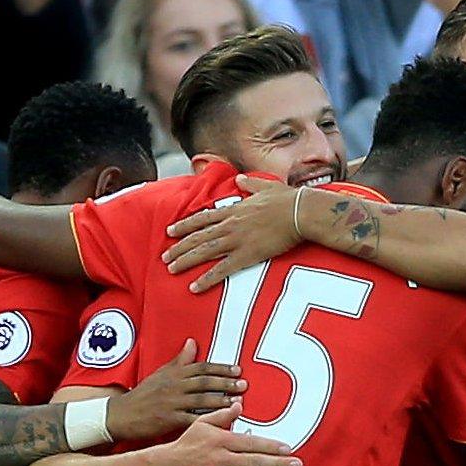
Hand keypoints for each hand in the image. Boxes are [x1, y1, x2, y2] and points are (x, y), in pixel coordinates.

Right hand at [106, 339, 246, 441]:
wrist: (121, 414)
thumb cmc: (143, 394)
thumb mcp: (160, 373)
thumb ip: (180, 360)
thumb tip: (192, 342)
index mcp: (173, 374)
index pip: (201, 368)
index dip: (220, 368)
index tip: (237, 370)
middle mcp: (174, 386)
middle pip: (204, 382)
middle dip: (226, 383)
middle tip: (244, 384)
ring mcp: (172, 403)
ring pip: (201, 400)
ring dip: (221, 400)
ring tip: (238, 401)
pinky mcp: (169, 420)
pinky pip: (192, 420)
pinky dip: (208, 421)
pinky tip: (222, 422)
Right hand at [148, 404, 302, 465]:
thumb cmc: (186, 444)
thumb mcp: (201, 424)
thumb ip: (222, 415)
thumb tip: (239, 404)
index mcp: (221, 441)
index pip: (252, 444)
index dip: (272, 447)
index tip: (288, 449)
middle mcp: (222, 460)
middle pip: (256, 462)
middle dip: (280, 463)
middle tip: (298, 464)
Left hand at [165, 175, 303, 290]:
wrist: (300, 212)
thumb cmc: (288, 199)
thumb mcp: (266, 186)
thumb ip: (250, 184)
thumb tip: (240, 178)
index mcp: (234, 210)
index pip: (203, 218)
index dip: (185, 225)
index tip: (170, 231)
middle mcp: (230, 225)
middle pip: (198, 237)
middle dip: (179, 247)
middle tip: (164, 257)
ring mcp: (237, 240)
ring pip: (204, 252)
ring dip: (186, 261)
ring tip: (171, 269)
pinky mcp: (247, 255)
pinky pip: (222, 270)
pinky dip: (206, 279)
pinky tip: (194, 287)